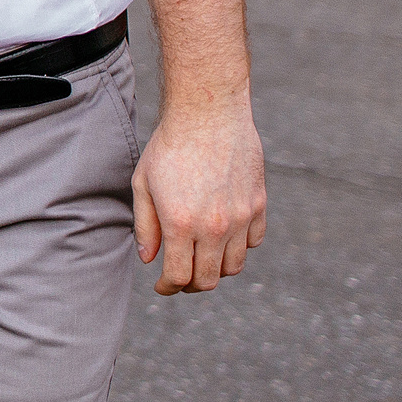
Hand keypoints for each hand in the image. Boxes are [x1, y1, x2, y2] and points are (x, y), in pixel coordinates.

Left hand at [131, 95, 265, 294]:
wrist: (208, 113)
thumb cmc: (169, 147)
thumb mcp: (143, 184)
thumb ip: (145, 226)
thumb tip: (149, 260)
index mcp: (181, 223)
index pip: (178, 276)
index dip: (168, 288)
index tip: (162, 286)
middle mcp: (214, 226)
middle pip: (208, 279)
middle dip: (190, 285)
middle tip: (179, 278)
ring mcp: (241, 217)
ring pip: (233, 266)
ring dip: (215, 270)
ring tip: (200, 258)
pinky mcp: (259, 205)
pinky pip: (253, 242)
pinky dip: (239, 248)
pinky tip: (222, 237)